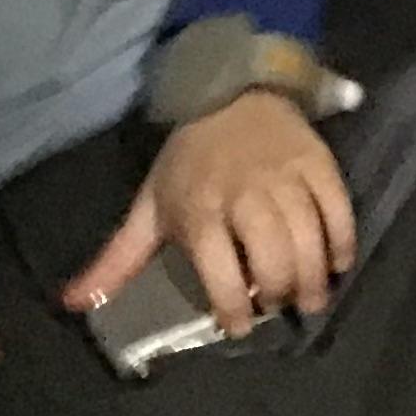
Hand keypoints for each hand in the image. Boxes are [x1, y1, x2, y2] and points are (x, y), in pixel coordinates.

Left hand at [62, 91, 356, 337]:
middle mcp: (245, 196)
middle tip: (277, 307)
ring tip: (310, 298)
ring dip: (313, 277)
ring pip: (308, 238)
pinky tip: (338, 264)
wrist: (231, 88)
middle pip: (272, 258)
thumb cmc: (189, 157)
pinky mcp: (318, 163)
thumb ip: (117, 260)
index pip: (221, 271)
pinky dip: (342, 241)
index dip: (232, 308)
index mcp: (199, 209)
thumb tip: (73, 304)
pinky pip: (338, 209)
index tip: (238, 327)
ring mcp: (285, 177)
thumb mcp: (149, 205)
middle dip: (278, 294)